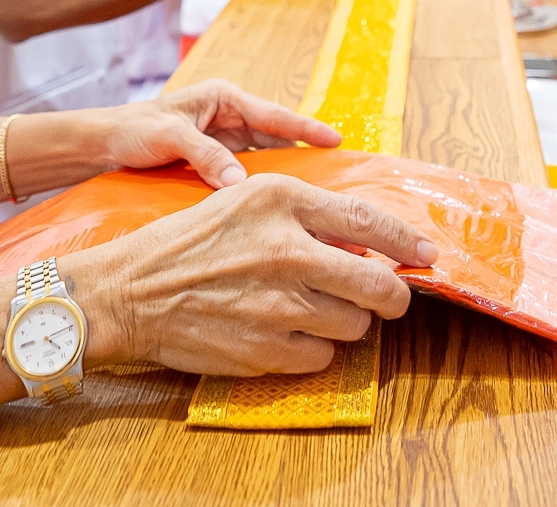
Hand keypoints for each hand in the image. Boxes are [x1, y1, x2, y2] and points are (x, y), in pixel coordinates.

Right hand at [73, 173, 433, 373]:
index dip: (407, 242)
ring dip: (346, 320)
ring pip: (355, 324)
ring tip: (316, 309)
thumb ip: (303, 215)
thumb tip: (361, 242)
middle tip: (387, 297)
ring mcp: (279, 303)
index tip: (427, 253)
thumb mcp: (242, 202)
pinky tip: (288, 332)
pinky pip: (323, 355)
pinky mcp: (268, 348)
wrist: (129, 291)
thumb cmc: (184, 242)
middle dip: (393, 296)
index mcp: (281, 201)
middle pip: (379, 286)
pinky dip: (314, 347)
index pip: (369, 222)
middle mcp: (287, 249)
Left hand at [87, 79, 343, 187]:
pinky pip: (244, 173)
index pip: (273, 114)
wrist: (102, 144)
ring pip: (262, 158)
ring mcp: (222, 140)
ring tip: (312, 195)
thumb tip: (239, 184)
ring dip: (281, 174)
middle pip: (275, 138)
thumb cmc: (132, 129)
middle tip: (332, 177)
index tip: (336, 140)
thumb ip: (205, 157)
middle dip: (301, 155)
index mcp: (223, 98)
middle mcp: (227, 117)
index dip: (306, 128)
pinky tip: (273, 205)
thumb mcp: (170, 137)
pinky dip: (258, 186)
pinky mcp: (213, 161)